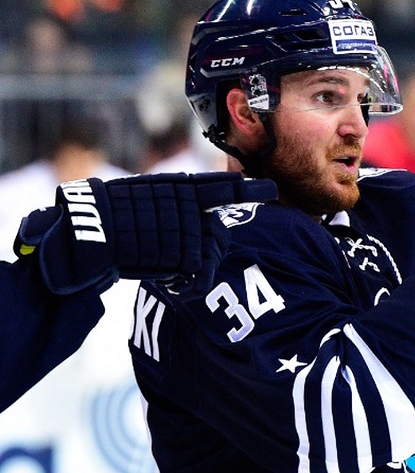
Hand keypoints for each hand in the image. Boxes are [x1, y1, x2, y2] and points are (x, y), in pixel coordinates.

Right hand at [15, 172, 276, 294]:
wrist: (86, 233)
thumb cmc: (111, 218)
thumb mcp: (146, 198)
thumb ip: (173, 200)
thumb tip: (199, 205)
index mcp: (177, 187)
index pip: (219, 187)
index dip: (244, 189)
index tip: (268, 190)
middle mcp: (188, 206)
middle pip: (218, 231)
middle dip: (210, 248)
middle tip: (186, 260)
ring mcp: (188, 229)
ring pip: (209, 254)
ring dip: (193, 268)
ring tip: (166, 269)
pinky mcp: (183, 255)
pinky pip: (199, 275)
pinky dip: (187, 285)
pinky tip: (170, 283)